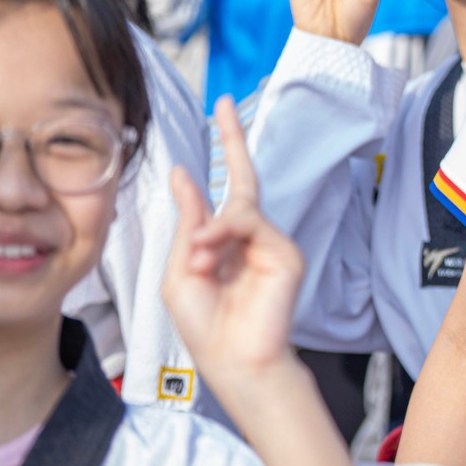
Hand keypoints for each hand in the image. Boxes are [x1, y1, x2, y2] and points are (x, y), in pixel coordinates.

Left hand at [161, 99, 305, 383]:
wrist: (232, 361)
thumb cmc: (205, 324)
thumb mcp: (179, 269)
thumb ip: (188, 222)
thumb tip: (184, 174)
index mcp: (223, 240)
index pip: (225, 187)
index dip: (224, 150)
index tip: (219, 112)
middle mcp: (250, 237)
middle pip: (246, 179)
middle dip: (234, 140)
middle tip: (225, 105)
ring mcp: (270, 244)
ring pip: (240, 208)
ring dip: (210, 231)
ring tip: (197, 263)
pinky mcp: (286, 255)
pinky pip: (253, 226)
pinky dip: (225, 235)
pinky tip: (209, 258)